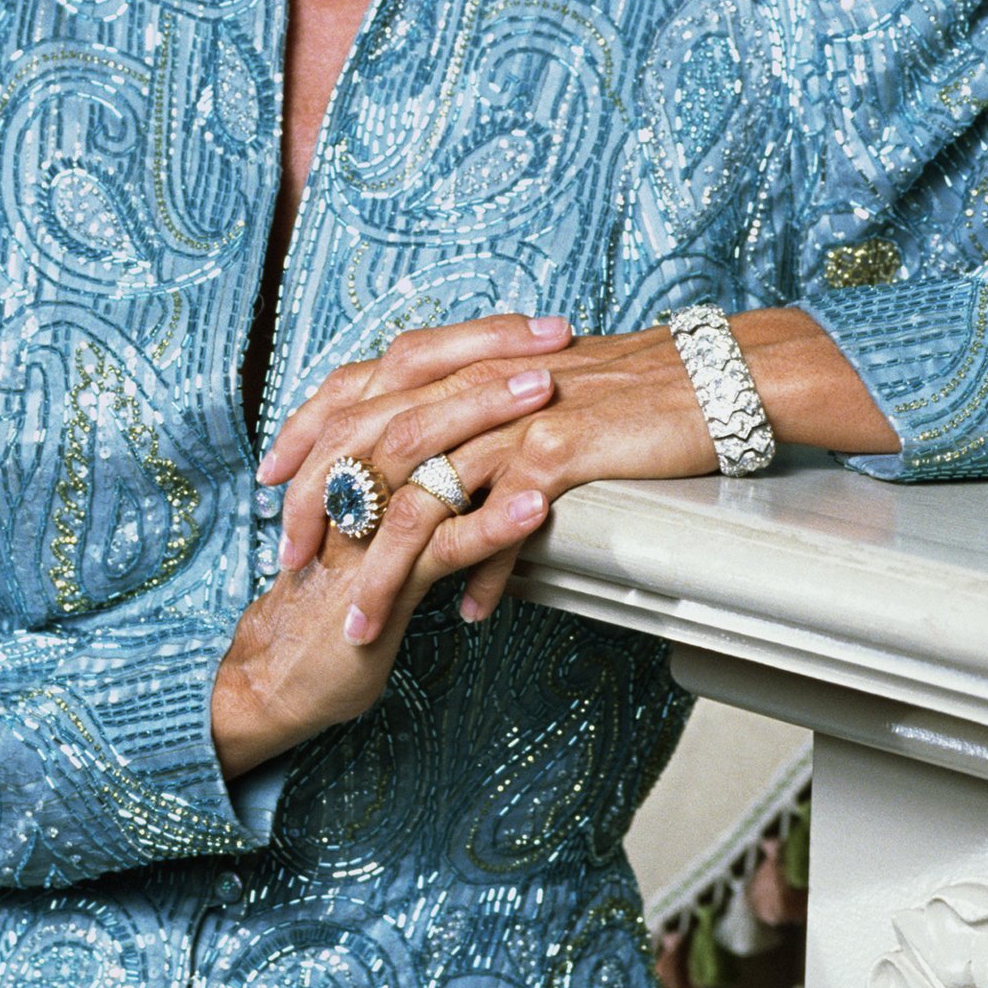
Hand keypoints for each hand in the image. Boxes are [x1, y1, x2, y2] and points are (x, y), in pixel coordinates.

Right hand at [210, 313, 578, 777]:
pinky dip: (489, 523)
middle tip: (553, 344)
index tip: (545, 327)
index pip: (411, 365)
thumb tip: (489, 428)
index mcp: (349, 445)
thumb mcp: (378, 516)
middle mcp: (344, 470)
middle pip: (412, 392)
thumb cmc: (343, 591)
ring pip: (417, 452)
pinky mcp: (371, 582)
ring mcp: (355, 524)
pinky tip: (536, 510)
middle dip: (486, 362)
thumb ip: (418, 470)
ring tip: (546, 399)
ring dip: (485, 420)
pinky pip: (436, 545)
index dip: (478, 340)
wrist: (284, 673)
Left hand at [258, 303, 895, 644]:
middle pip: (366, 444)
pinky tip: (468, 615)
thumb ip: (483, 431)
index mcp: (465, 363)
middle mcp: (478, 382)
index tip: (272, 481)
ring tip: (360, 624)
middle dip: (319, 508)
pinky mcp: (559, 452)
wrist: (715, 377)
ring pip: (419, 495)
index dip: (307, 432)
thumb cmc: (634, 395)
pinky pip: (499, 523)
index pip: (357, 388)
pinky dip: (477, 574)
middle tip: (291, 564)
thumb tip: (447, 485)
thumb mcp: (540, 400)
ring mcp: (515, 417)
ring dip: (383, 569)